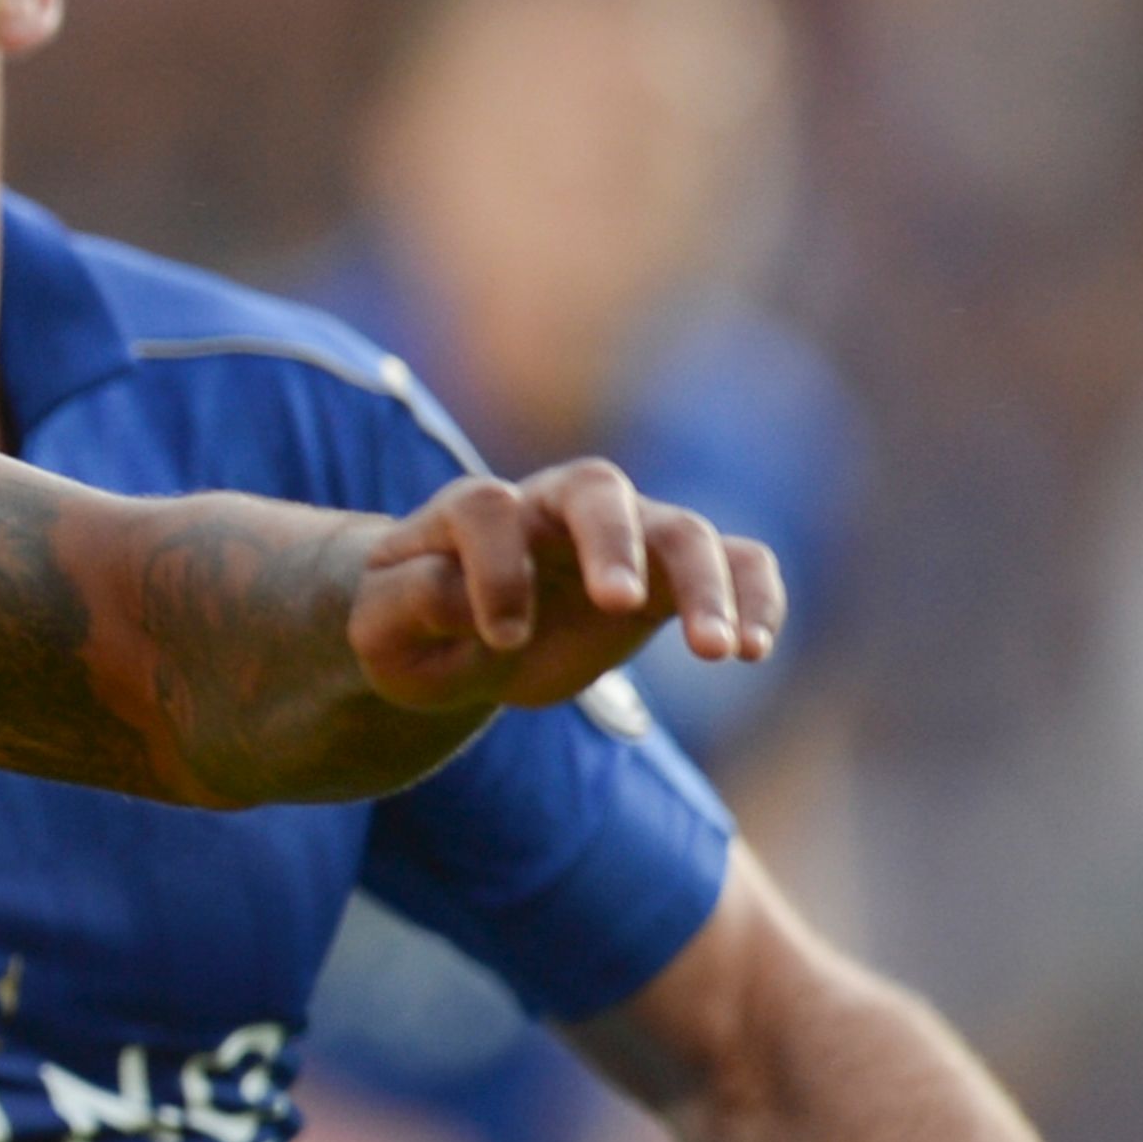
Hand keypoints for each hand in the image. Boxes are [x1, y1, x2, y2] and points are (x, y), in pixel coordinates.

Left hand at [351, 459, 781, 717]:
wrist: (458, 637)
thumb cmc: (415, 626)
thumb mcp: (384, 629)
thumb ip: (410, 603)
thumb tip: (465, 598)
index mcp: (474, 512)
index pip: (487, 511)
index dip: (492, 570)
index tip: (497, 639)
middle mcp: (556, 509)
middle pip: (598, 489)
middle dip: (612, 541)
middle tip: (616, 602)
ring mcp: (624, 536)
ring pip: (680, 531)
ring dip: (705, 585)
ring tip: (721, 652)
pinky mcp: (669, 579)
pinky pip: (737, 563)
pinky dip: (758, 595)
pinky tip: (757, 650)